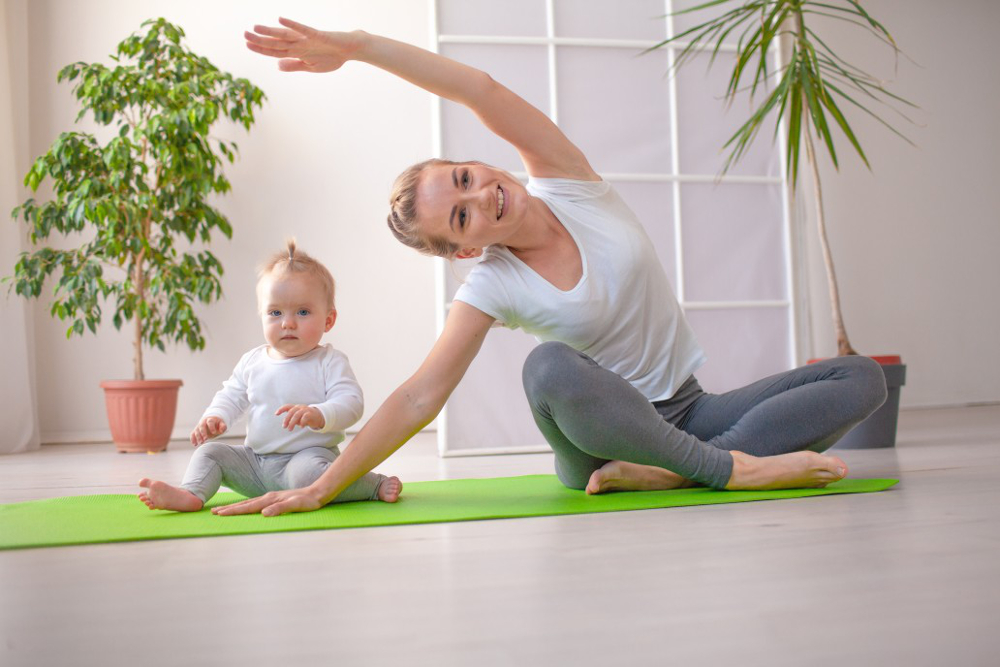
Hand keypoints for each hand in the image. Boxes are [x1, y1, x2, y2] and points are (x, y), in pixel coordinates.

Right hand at [190, 416, 226, 445]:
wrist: (211, 422)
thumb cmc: (218, 424)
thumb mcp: (222, 424)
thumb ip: (223, 426)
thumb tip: (221, 430)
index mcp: (210, 419)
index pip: (210, 422)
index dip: (211, 427)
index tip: (214, 432)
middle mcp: (203, 422)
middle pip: (202, 426)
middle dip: (203, 433)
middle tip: (206, 439)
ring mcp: (199, 426)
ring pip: (196, 431)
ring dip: (198, 437)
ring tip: (201, 442)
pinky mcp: (196, 430)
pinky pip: (192, 434)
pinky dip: (193, 439)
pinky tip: (195, 444)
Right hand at [212, 487, 322, 516]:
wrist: (318, 493)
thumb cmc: (308, 501)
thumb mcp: (295, 506)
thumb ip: (280, 509)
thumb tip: (264, 513)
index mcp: (270, 500)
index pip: (248, 507)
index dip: (233, 511)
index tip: (219, 514)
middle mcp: (268, 497)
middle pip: (245, 504)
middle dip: (229, 508)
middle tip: (213, 512)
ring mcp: (271, 498)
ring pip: (249, 503)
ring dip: (236, 507)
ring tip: (224, 510)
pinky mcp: (275, 500)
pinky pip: (255, 504)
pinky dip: (246, 506)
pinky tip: (245, 508)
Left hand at [244, 18, 363, 72]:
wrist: (350, 49)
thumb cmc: (332, 56)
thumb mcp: (311, 66)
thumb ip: (294, 65)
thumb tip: (277, 65)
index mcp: (298, 52)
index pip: (276, 50)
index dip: (261, 48)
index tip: (247, 44)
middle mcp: (299, 43)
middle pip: (277, 42)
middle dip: (261, 39)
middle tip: (244, 34)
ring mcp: (307, 39)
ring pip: (285, 35)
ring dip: (270, 31)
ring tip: (255, 27)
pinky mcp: (318, 35)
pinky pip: (303, 29)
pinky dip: (292, 24)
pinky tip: (280, 19)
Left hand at [276, 404, 324, 430]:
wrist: (319, 416)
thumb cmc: (306, 417)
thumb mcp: (298, 418)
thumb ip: (292, 419)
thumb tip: (286, 423)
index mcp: (296, 407)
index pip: (287, 406)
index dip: (281, 409)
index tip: (276, 414)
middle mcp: (300, 407)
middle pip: (291, 411)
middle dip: (286, 419)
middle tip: (284, 427)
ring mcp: (306, 410)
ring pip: (297, 415)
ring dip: (292, 422)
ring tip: (290, 429)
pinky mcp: (311, 414)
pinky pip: (305, 417)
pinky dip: (302, 422)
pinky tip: (301, 427)